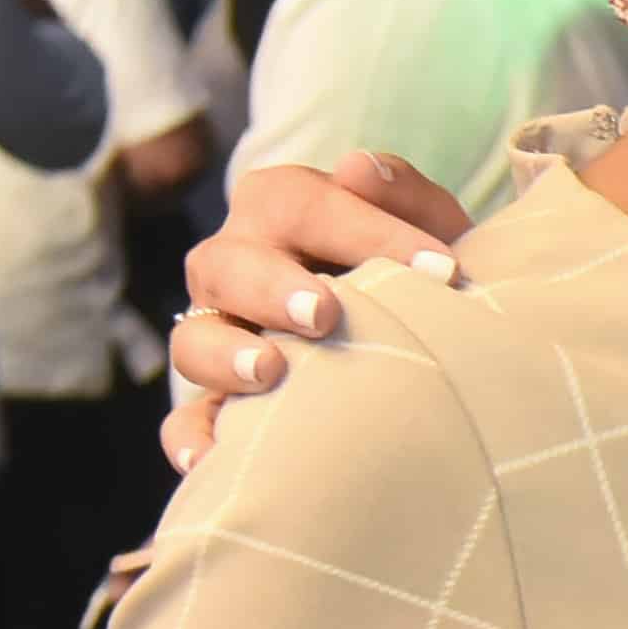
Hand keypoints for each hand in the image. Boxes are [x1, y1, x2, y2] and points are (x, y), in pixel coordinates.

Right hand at [158, 157, 471, 471]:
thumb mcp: (435, 231)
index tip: (441, 270)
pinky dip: (191, 438)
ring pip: (193, 339)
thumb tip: (360, 168)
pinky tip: (212, 460)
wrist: (436, 341)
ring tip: (271, 371)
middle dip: (272, 287)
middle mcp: (238, 265)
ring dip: (226, 356)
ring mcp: (221, 334)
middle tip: (324, 314)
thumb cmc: (427, 273)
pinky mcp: (218, 399)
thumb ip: (408, 196)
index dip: (369, 230)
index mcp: (284, 209)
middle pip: (225, 264)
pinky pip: (186, 420)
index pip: (305, 204)